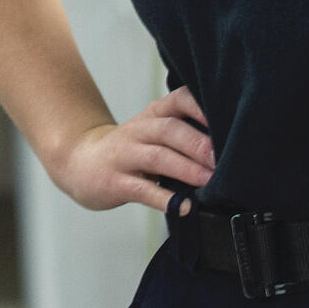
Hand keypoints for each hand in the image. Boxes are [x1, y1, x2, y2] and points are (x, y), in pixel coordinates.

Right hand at [53, 88, 215, 212]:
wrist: (79, 161)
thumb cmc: (128, 149)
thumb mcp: (152, 131)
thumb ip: (183, 132)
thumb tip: (229, 146)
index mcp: (152, 115)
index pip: (178, 100)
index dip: (201, 108)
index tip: (227, 119)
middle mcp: (139, 131)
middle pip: (170, 129)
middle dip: (198, 143)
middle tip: (223, 159)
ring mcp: (125, 156)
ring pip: (157, 157)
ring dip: (186, 168)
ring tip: (209, 181)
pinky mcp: (115, 181)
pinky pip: (142, 189)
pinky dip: (164, 198)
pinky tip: (183, 207)